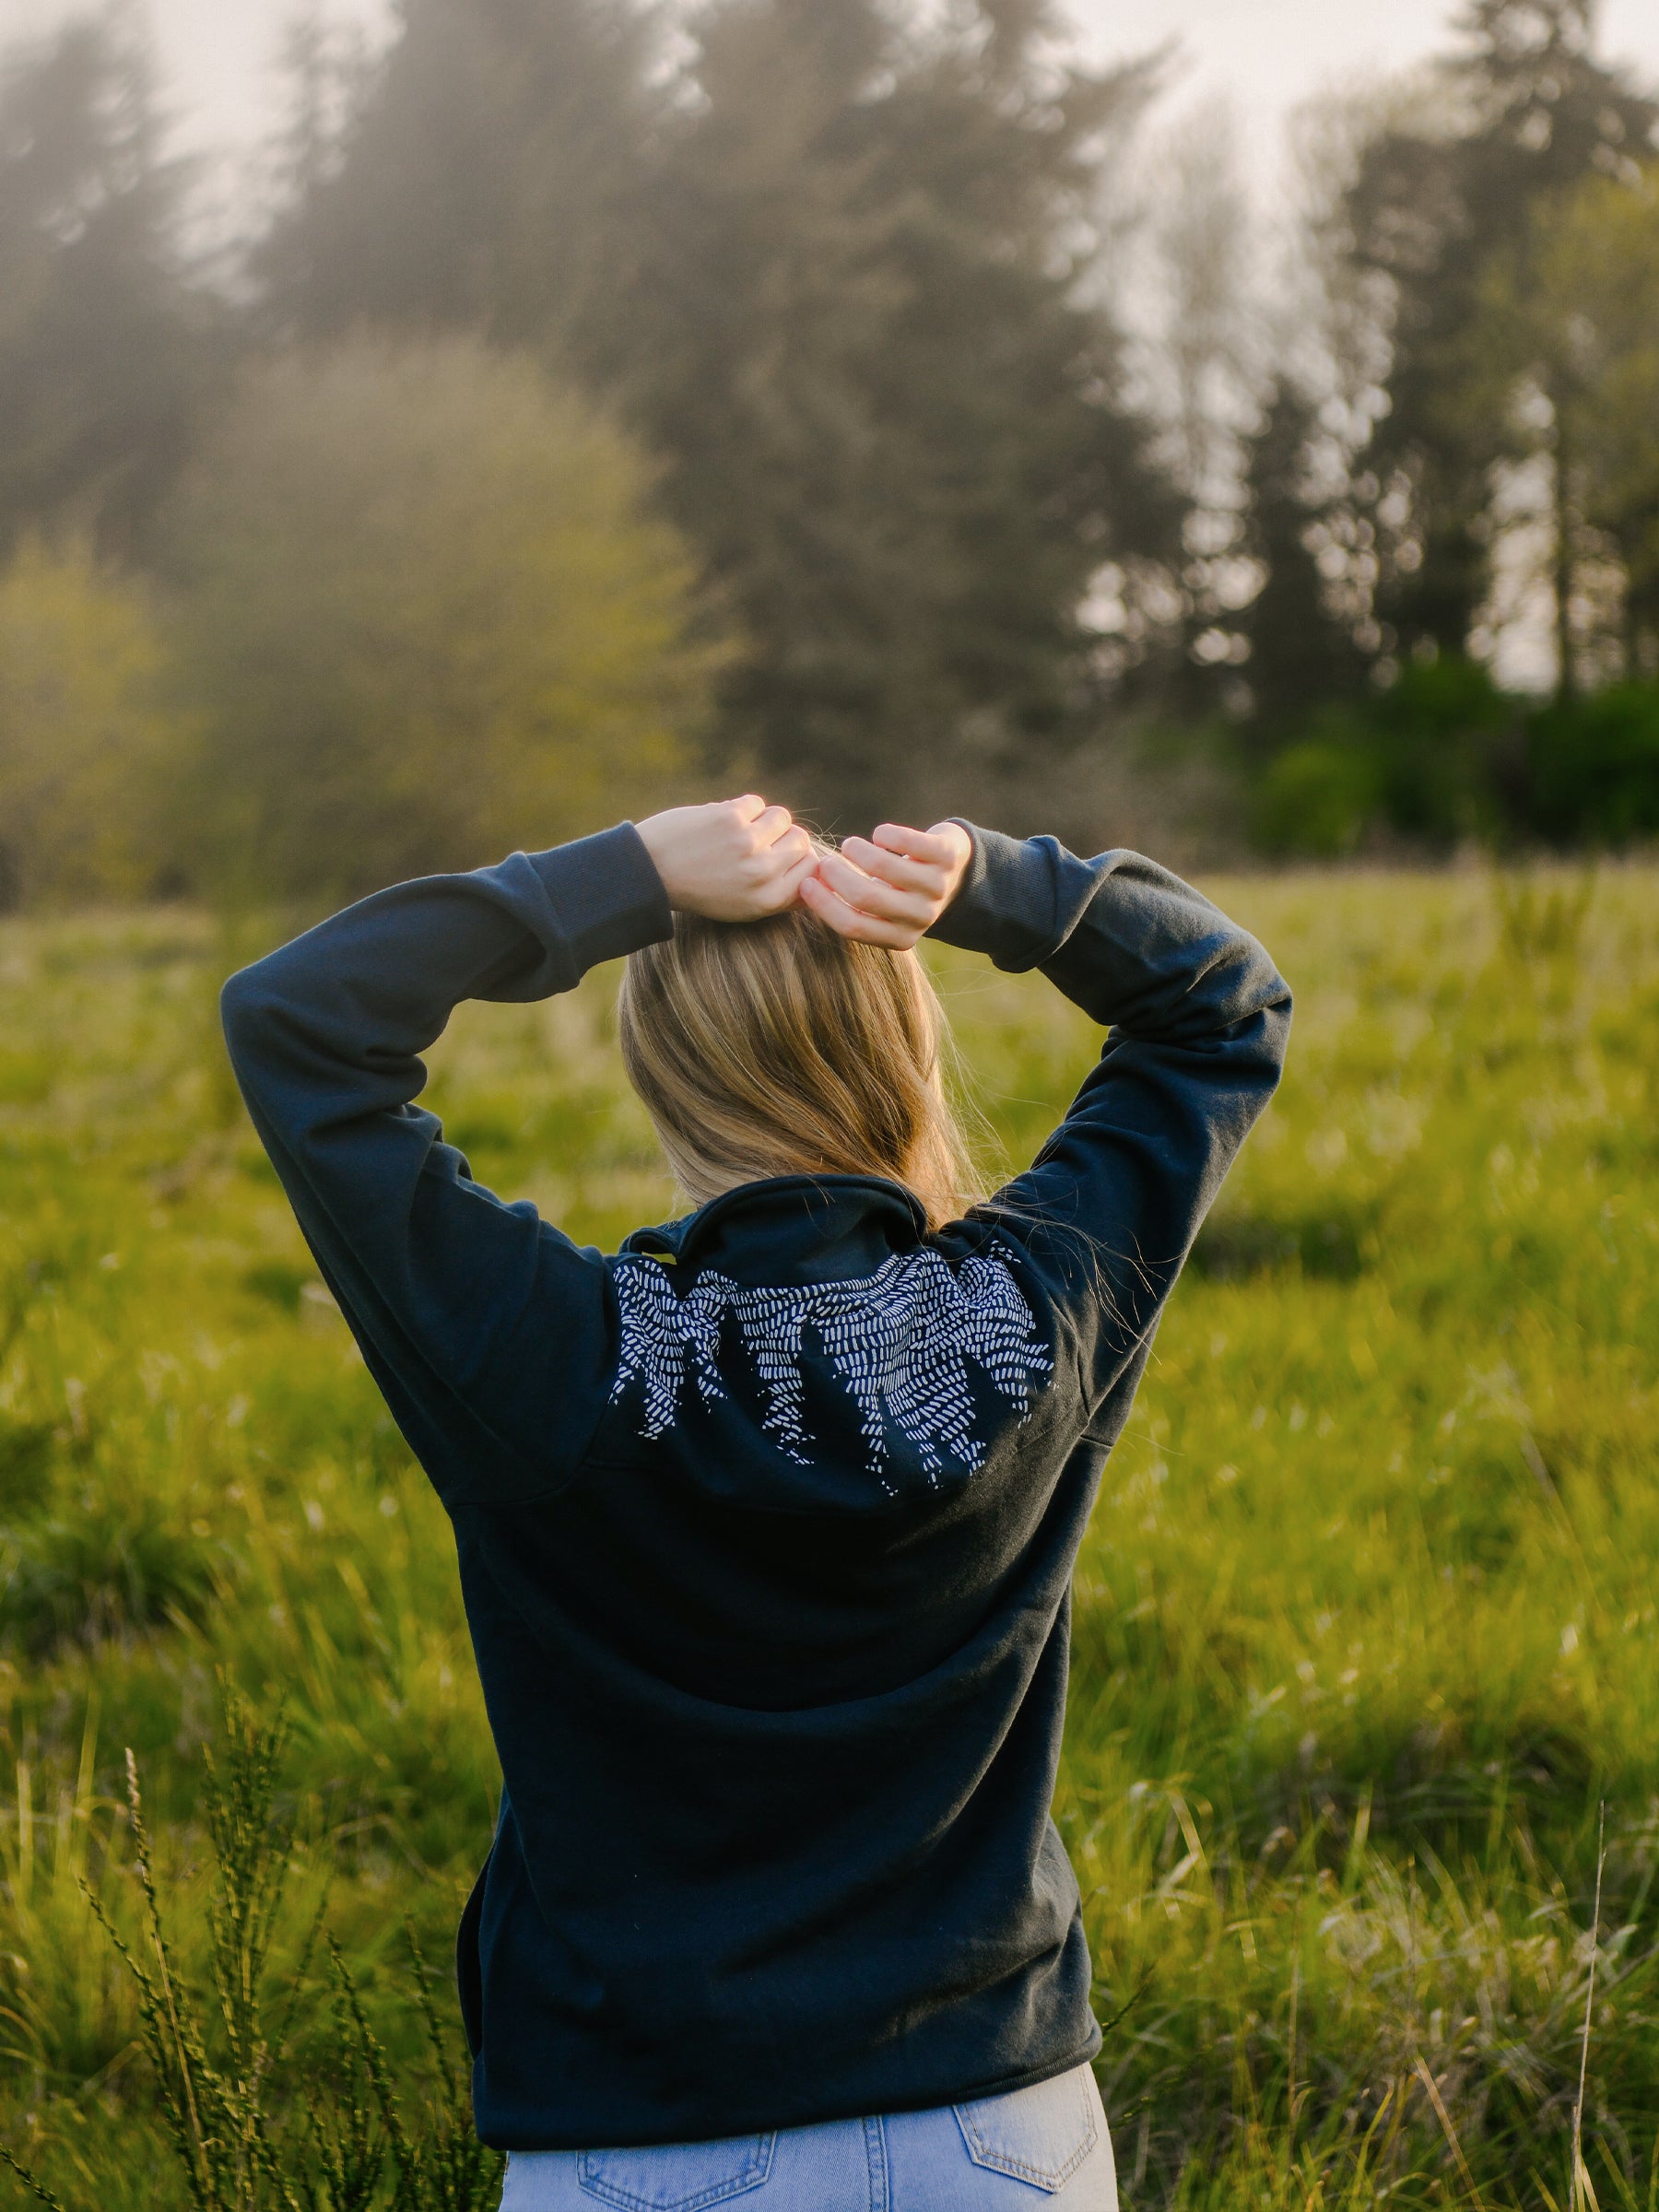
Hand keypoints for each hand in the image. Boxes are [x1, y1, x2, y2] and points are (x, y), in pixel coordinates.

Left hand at [635, 796, 815, 920]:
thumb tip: (818, 867)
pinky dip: (741, 808)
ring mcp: (749, 843)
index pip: (812, 869)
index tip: (781, 855)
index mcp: (769, 900)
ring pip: (781, 817)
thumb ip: (780, 892)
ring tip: (739, 830)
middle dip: (783, 837)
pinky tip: (721, 821)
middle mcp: (763, 874)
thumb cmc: (698, 890)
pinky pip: (756, 803)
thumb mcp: (743, 907)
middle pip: (801, 841)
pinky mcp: (731, 817)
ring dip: (763, 819)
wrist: (649, 872)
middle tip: (757, 841)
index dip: (801, 857)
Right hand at [799, 821, 971, 948]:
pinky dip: (885, 834)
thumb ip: (850, 906)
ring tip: (850, 845)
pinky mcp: (946, 857)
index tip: (806, 883)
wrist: (958, 874)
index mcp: (900, 939)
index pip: (853, 926)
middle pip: (866, 897)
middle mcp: (921, 917)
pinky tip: (880, 834)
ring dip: (857, 851)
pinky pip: (908, 842)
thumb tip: (803, 888)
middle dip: (837, 876)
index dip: (824, 904)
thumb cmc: (902, 892)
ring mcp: (936, 887)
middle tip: (826, 861)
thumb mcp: (882, 911)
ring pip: (884, 868)